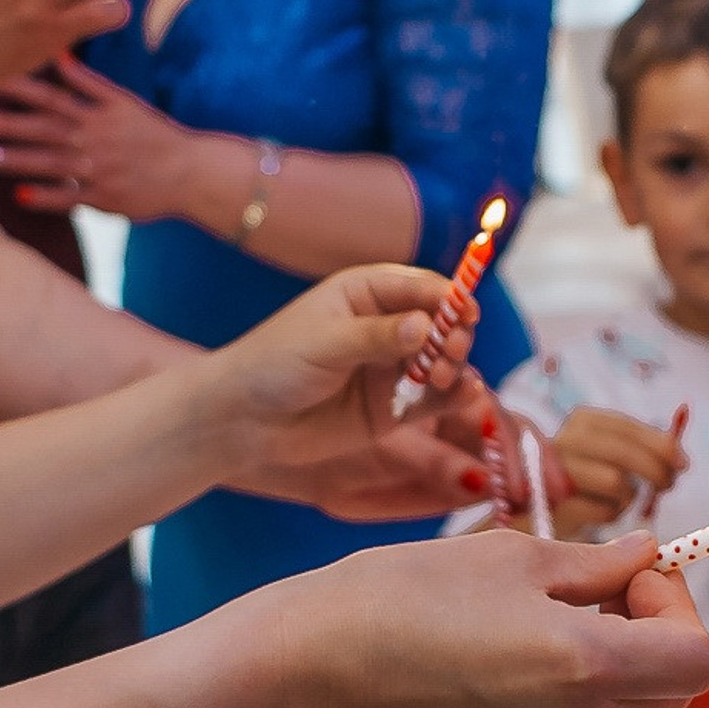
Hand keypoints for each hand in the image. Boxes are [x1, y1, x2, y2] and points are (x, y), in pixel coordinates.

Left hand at [0, 56, 189, 217]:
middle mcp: (94, 139)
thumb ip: (88, 83)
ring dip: (19, 160)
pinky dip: (47, 197)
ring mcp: (99, 169)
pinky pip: (72, 197)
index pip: (52, 96)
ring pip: (53, 162)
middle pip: (46, 129)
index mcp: (97, 114)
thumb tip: (58, 55)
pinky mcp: (105, 197)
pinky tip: (20, 196)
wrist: (190, 172)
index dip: (20, 88)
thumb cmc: (154, 135)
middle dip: (10, 124)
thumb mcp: (124, 103)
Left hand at [202, 264, 476, 482]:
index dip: (449, 296)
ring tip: (442, 376)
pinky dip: (454, 397)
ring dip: (453, 366)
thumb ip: (376, 336)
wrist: (242, 421)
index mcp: (366, 293)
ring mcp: (392, 368)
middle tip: (450, 349)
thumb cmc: (273, 365)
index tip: (466, 311)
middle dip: (453, 333)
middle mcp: (386, 327)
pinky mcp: (394, 408)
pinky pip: (434, 399)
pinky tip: (465, 395)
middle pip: (440, 323)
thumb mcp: (324, 343)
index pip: (420, 287)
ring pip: (442, 361)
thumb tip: (425, 325)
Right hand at [267, 530, 708, 707]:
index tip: (631, 577)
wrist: (305, 673)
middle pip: (670, 695)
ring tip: (548, 639)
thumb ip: (597, 564)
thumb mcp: (509, 557)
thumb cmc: (399, 596)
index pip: (697, 658)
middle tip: (597, 595)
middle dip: (652, 639)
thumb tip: (650, 556)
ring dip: (615, 683)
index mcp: (586, 666)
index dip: (676, 608)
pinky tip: (517, 684)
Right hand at [549, 408, 687, 538]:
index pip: (630, 428)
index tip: (683, 464)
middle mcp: (566, 439)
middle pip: (624, 453)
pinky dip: (614, 514)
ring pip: (616, 482)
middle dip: (656, 471)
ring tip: (623, 499)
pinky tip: (602, 511)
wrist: (542, 505)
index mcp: (584, 420)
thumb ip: (647, 449)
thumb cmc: (590, 477)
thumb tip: (681, 458)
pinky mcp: (558, 505)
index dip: (662, 445)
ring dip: (630, 496)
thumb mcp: (615, 454)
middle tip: (667, 485)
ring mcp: (557, 472)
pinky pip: (605, 511)